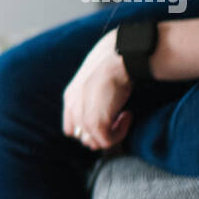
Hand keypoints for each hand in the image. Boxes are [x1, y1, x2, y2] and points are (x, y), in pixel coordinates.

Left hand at [62, 29, 133, 150]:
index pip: (72, 129)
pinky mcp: (95, 123)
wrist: (120, 57)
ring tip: (124, 114)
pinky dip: (120, 133)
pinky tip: (128, 114)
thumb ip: (93, 98)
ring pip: (94, 142)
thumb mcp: (97, 80)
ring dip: (112, 133)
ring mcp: (81, 116)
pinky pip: (106, 142)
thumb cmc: (115, 62)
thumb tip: (106, 111)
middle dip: (102, 133)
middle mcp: (72, 108)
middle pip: (83, 137)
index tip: (109, 118)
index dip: (89, 129)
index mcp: (70, 98)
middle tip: (119, 118)